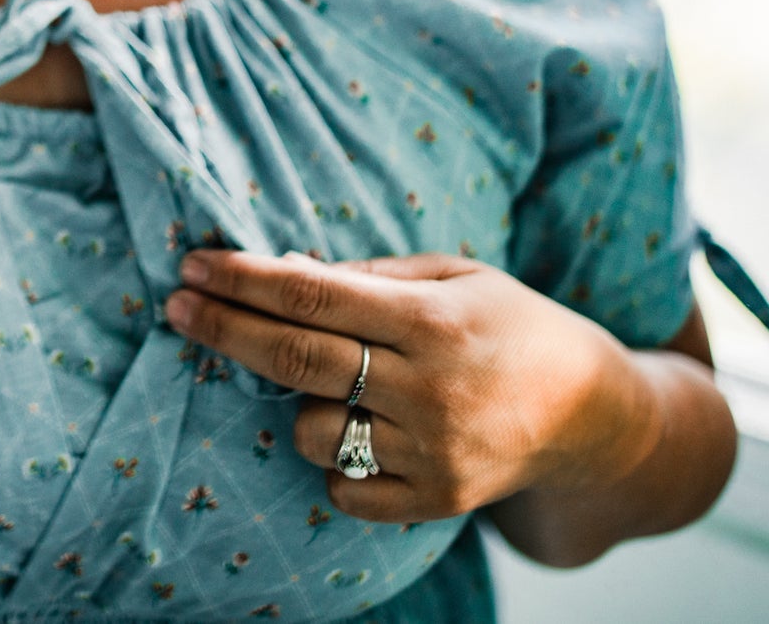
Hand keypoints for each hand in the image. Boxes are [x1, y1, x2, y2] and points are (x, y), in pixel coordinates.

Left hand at [162, 250, 655, 527]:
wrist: (592, 416)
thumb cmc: (511, 325)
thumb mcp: (455, 274)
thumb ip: (371, 276)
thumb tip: (282, 271)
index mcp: (433, 319)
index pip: (313, 296)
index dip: (244, 280)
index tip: (194, 266)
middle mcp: (429, 388)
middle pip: (296, 359)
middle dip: (224, 329)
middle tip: (176, 306)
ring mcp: (432, 451)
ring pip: (313, 429)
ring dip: (300, 401)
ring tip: (336, 382)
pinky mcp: (434, 502)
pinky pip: (342, 488)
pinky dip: (336, 459)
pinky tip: (362, 430)